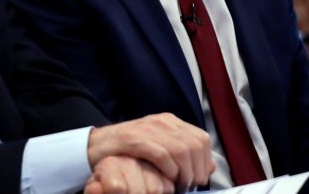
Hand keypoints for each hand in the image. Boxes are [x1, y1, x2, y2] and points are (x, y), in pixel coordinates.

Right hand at [87, 113, 212, 190]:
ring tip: (179, 185)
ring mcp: (147, 129)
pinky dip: (168, 170)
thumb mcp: (160, 148)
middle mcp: (161, 122)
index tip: (199, 179)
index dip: (205, 162)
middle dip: (196, 170)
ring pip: (181, 150)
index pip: (201, 138)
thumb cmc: (129, 150)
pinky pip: (161, 154)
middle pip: (194, 145)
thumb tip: (211, 166)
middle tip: (189, 185)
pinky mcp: (134, 140)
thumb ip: (184, 155)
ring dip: (184, 173)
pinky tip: (166, 178)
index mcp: (170, 122)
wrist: (97, 144)